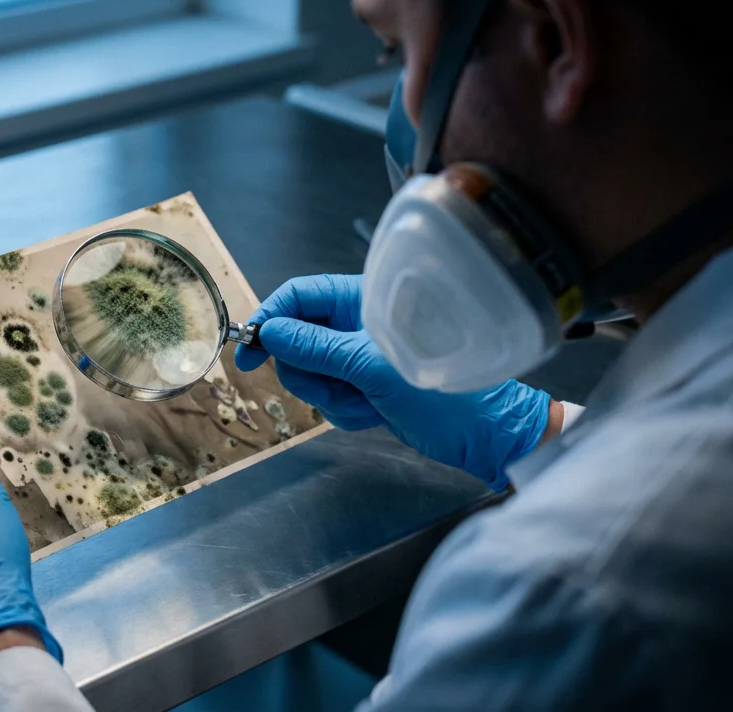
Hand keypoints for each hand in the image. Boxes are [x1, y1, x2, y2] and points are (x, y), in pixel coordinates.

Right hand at [235, 275, 553, 489]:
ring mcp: (360, 357)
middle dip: (310, 373)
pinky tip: (378, 413)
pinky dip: (347, 412)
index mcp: (363, 299)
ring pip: (311, 375)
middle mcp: (357, 324)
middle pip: (296, 341)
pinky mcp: (364, 387)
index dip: (269, 320)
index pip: (298, 296)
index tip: (248, 352)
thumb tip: (271, 333)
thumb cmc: (446, 391)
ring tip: (370, 402)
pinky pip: (330, 400)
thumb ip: (318, 348)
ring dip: (333, 397)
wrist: (484, 435)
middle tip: (337, 387)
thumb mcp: (374, 367)